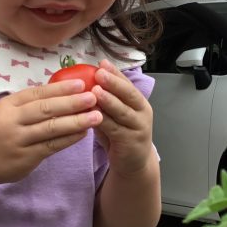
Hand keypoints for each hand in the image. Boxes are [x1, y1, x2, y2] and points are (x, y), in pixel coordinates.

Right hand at [0, 80, 101, 185]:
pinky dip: (68, 139)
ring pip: (51, 128)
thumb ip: (28, 104)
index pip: (37, 93)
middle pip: (45, 109)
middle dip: (72, 102)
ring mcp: (18, 141)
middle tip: (93, 97)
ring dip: (76, 121)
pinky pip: (51, 146)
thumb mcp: (5, 112)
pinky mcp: (25, 158)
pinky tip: (83, 133)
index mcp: (8, 105)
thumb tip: (62, 92)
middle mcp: (12, 121)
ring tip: (96, 116)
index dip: (60, 88)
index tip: (81, 83)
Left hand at [91, 60, 153, 176]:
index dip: (115, 73)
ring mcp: (139, 127)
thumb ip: (104, 101)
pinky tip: (93, 115)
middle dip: (114, 82)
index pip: (127, 83)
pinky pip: (116, 129)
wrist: (133, 163)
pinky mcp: (131, 142)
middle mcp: (142, 112)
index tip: (102, 63)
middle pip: (129, 94)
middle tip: (100, 73)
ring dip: (109, 101)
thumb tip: (84, 82)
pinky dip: (104, 121)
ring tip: (96, 91)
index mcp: (138, 102)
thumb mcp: (114, 115)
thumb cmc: (120, 135)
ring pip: (123, 111)